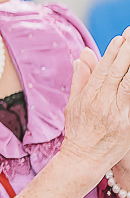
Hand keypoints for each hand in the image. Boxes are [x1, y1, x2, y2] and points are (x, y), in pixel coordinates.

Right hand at [59, 34, 129, 179]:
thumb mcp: (73, 104)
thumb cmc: (78, 131)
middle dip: (127, 53)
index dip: (111, 53)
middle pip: (118, 74)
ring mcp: (118, 115)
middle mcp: (103, 104)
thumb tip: (82, 57)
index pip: (102, 70)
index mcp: (89, 97)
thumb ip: (80, 79)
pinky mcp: (129, 125)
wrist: (84, 160)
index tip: (120, 38)